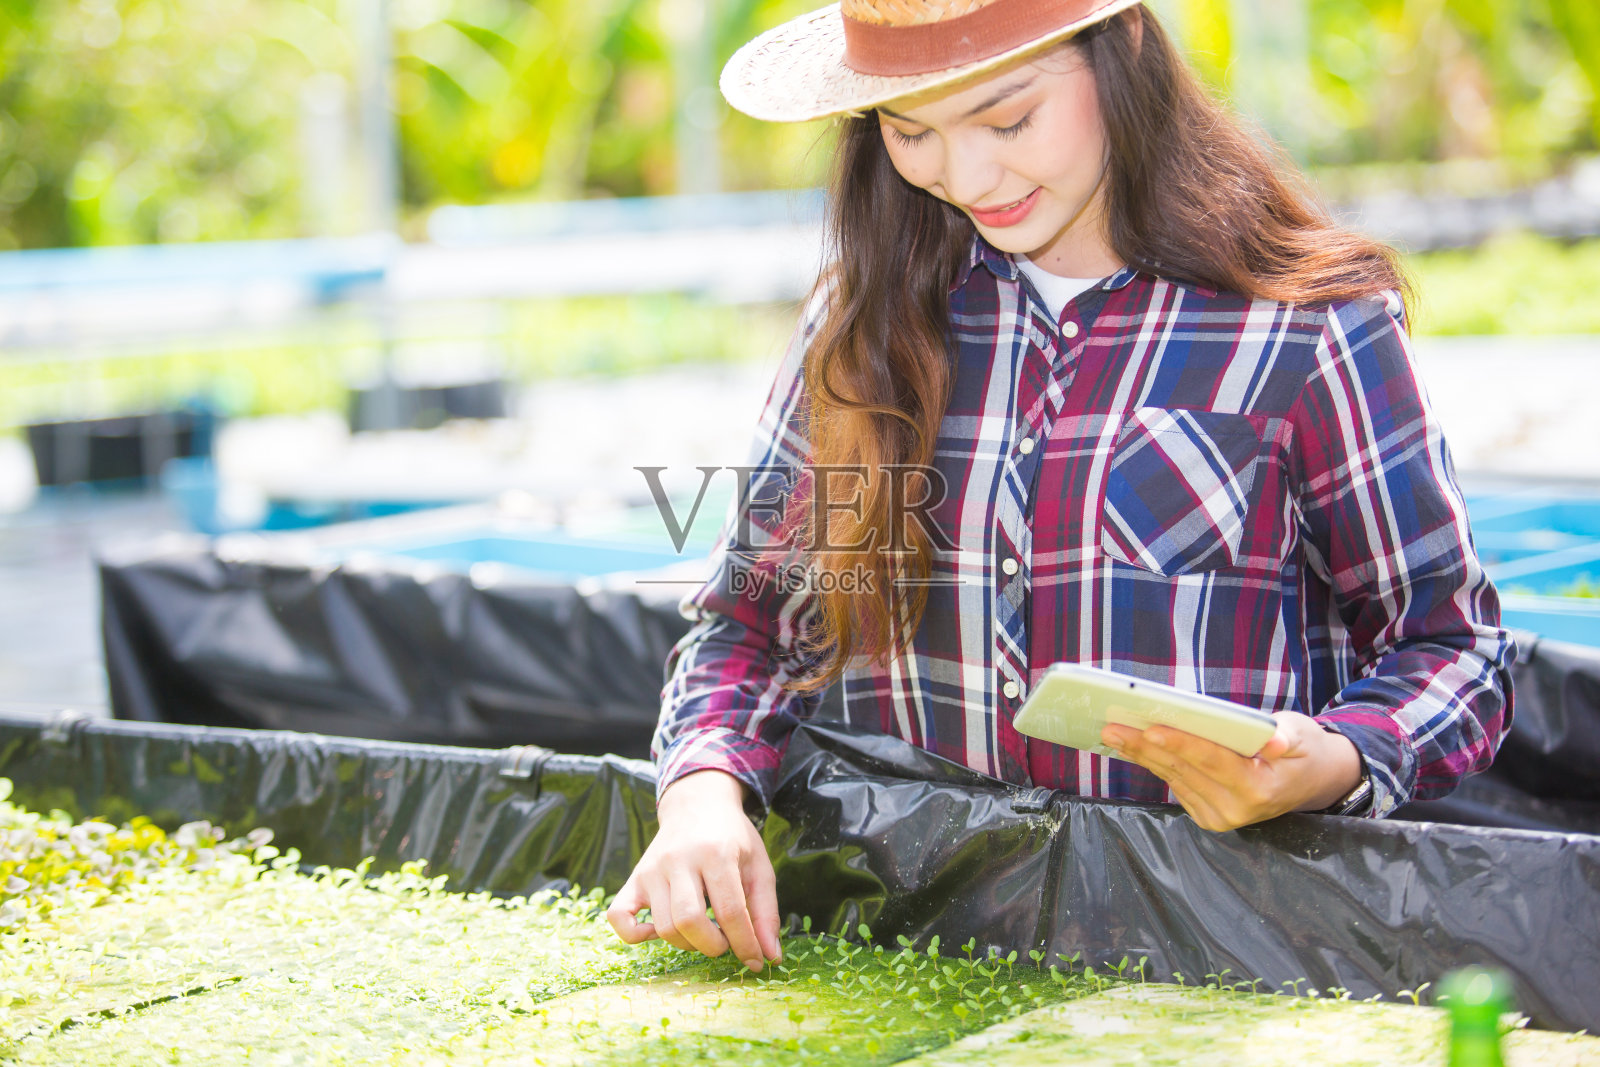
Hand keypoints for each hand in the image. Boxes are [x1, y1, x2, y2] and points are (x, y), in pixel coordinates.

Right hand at [605, 769, 781, 971]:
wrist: (698, 804)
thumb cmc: (732, 839)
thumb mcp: (759, 867)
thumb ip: (766, 913)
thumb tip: (771, 958)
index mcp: (716, 853)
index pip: (730, 912)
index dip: (745, 944)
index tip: (755, 961)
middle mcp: (679, 859)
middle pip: (690, 921)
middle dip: (713, 945)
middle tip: (725, 942)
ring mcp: (652, 868)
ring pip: (663, 926)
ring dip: (687, 943)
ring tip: (703, 932)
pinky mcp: (634, 878)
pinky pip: (619, 915)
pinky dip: (635, 934)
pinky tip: (658, 931)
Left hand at [1101, 711, 1363, 831]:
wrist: (1310, 782)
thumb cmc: (1302, 749)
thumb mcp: (1302, 734)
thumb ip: (1285, 736)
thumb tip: (1273, 741)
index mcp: (1260, 788)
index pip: (1214, 761)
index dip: (1182, 744)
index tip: (1151, 729)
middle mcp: (1238, 809)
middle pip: (1184, 770)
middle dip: (1146, 746)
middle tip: (1112, 726)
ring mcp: (1221, 818)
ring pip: (1173, 778)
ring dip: (1141, 755)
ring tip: (1113, 732)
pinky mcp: (1207, 816)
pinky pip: (1175, 784)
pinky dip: (1154, 763)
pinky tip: (1132, 746)